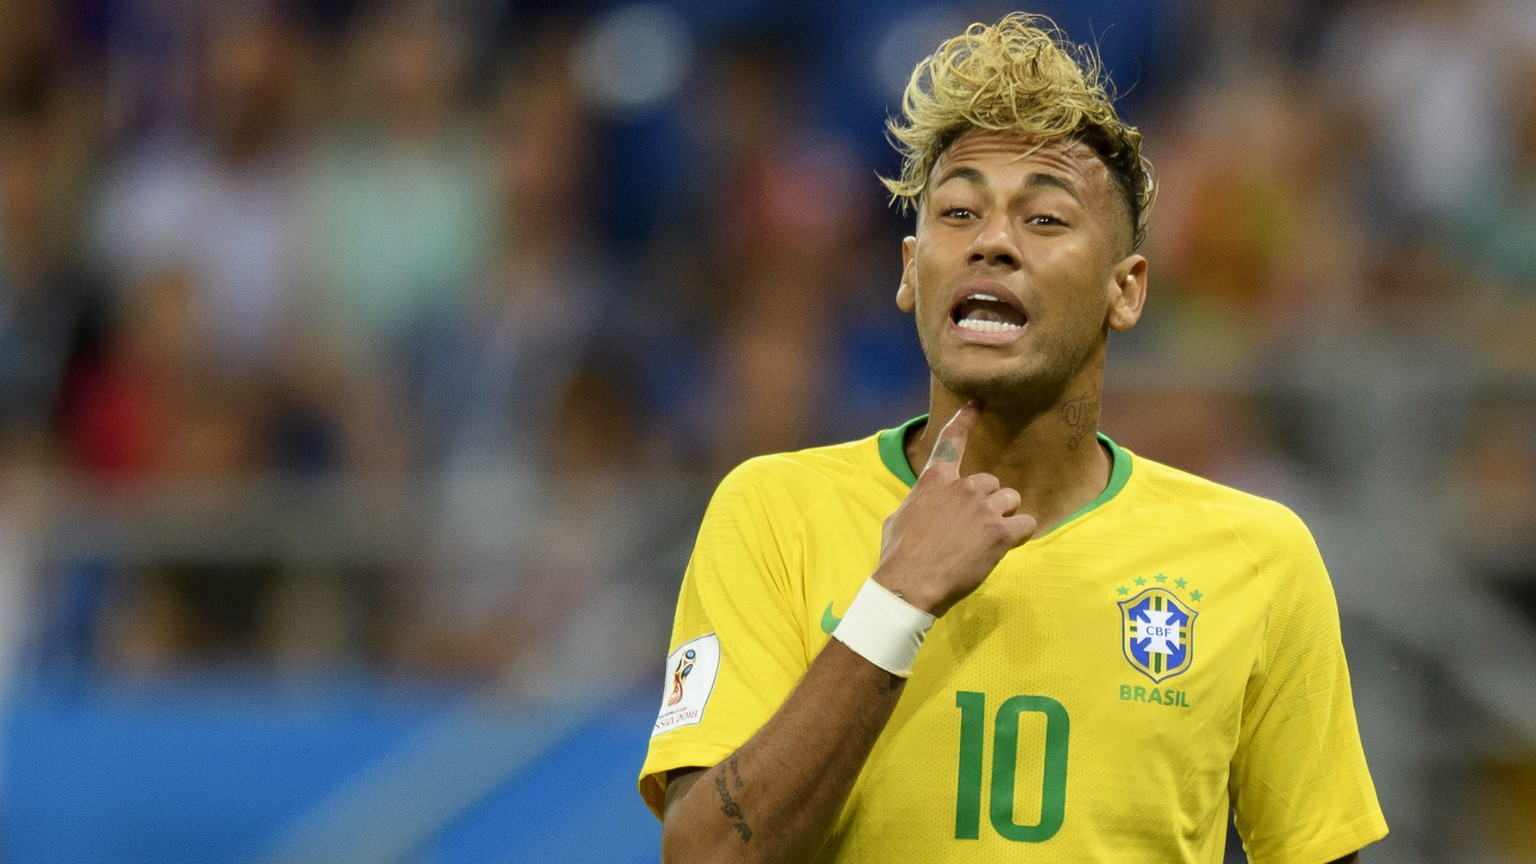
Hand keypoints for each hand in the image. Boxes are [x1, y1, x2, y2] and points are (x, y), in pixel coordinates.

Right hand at [873, 403, 1035, 616]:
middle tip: (973, 528)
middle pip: (990, 482)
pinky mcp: (999, 532)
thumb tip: (923, 504)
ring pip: (1010, 500)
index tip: (977, 402)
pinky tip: (1003, 547)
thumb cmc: (898, 555)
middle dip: (987, 502)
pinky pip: (1026, 524)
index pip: (952, 440)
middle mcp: (961, 487)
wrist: (910, 583)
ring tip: (986, 540)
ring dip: (1004, 516)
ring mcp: (982, 508)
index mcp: (934, 480)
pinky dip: (1019, 535)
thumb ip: (920, 502)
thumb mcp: (898, 517)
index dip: (965, 419)